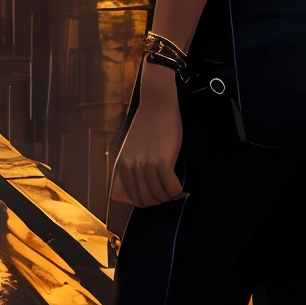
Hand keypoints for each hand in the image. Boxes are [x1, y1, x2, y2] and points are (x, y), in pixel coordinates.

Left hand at [110, 66, 185, 207]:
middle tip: (170, 193)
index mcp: (122, 166)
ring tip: (177, 188)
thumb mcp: (133, 148)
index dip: (149, 201)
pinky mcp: (162, 162)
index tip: (159, 195)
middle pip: (147, 200)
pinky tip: (183, 186)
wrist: (156, 103)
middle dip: (160, 200)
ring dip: (170, 196)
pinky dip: (179, 191)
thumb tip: (146, 189)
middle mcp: (132, 168)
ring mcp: (146, 165)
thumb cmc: (147, 124)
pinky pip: (172, 188)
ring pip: (160, 196)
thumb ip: (134, 167)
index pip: (135, 197)